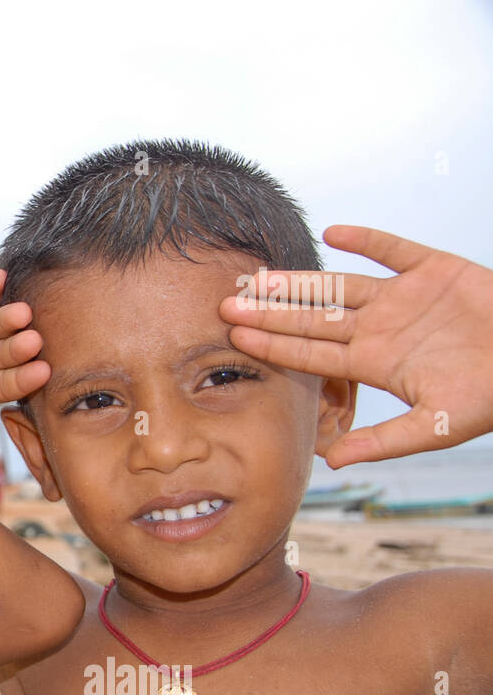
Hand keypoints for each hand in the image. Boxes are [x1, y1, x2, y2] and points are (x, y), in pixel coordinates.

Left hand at [219, 226, 492, 466]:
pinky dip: (367, 239)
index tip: (234, 336)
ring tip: (261, 275)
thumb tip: (332, 461)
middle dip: (270, 312)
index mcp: (374, 362)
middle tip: (227, 303)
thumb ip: (383, 442)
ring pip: (340, 284)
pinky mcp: (433, 270)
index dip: (273, 343)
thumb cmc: (488, 398)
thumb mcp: (435, 427)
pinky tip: (333, 233)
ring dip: (301, 279)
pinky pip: (393, 249)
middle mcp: (379, 328)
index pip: (311, 352)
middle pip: (313, 317)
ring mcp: (402, 298)